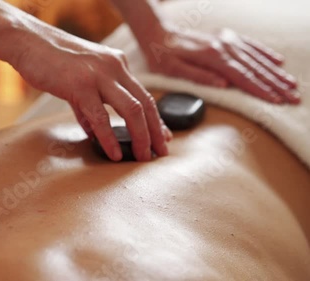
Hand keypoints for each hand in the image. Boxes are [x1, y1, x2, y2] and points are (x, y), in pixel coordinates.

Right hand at [10, 21, 171, 161]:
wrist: (28, 42)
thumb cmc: (51, 60)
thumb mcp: (79, 79)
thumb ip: (89, 104)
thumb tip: (94, 129)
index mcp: (116, 64)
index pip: (144, 95)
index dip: (155, 119)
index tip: (161, 137)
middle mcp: (114, 67)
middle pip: (146, 103)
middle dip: (155, 131)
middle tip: (160, 152)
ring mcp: (98, 75)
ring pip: (132, 109)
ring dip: (141, 136)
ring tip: (143, 156)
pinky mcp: (80, 84)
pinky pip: (100, 116)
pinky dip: (109, 138)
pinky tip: (114, 153)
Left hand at [140, 27, 299, 103]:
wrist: (158, 33)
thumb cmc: (162, 56)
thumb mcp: (172, 70)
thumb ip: (198, 77)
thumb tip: (223, 85)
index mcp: (212, 57)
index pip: (242, 77)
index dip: (260, 90)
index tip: (275, 101)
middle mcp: (223, 46)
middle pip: (254, 69)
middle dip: (274, 85)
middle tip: (292, 98)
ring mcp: (226, 40)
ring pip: (256, 58)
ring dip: (275, 72)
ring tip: (291, 84)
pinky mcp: (225, 37)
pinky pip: (249, 45)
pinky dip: (265, 53)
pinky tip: (277, 62)